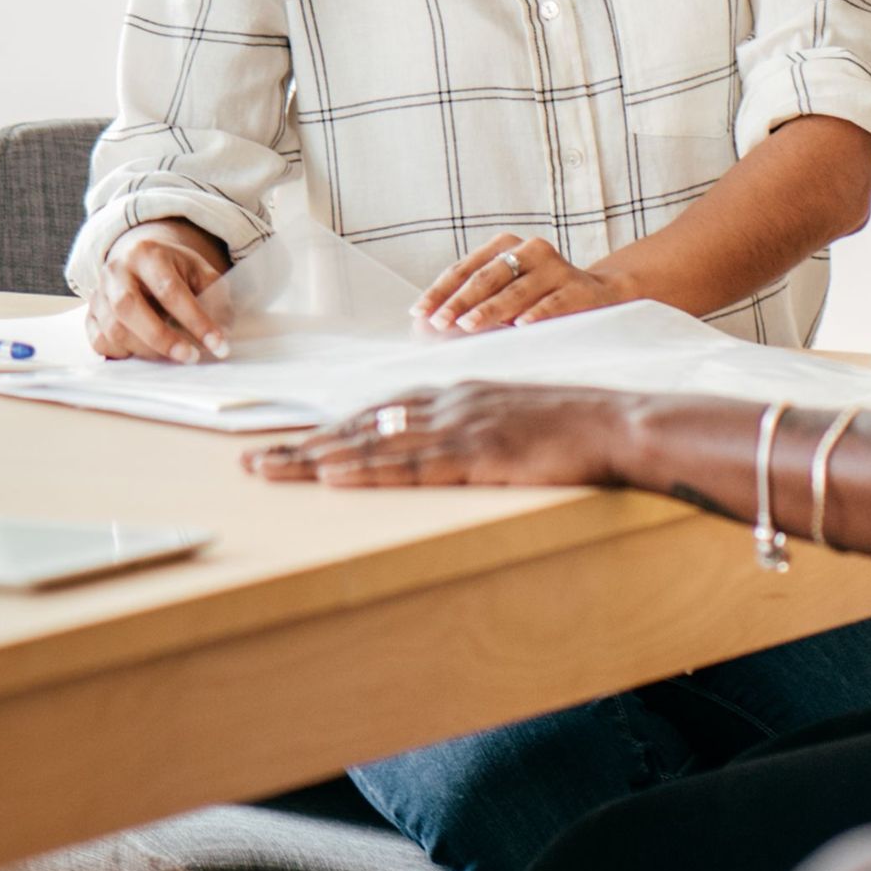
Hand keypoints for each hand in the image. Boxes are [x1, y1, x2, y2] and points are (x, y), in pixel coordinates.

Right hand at [89, 219, 230, 362]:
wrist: (140, 260)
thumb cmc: (175, 270)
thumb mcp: (199, 272)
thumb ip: (215, 298)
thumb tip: (222, 334)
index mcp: (147, 253)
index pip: (170, 289)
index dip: (196, 320)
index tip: (218, 344)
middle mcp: (116, 271)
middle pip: (129, 307)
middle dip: (163, 339)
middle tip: (191, 358)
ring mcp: (98, 293)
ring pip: (114, 329)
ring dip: (147, 350)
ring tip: (174, 357)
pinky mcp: (89, 314)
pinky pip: (99, 341)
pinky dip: (123, 353)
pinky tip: (145, 353)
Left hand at [244, 381, 633, 485]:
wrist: (618, 424)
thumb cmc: (572, 429)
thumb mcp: (513, 419)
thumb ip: (473, 429)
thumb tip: (439, 450)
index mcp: (456, 395)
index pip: (377, 414)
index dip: (331, 431)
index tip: (290, 446)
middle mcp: (447, 403)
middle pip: (360, 425)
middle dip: (304, 445)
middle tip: (252, 462)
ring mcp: (460, 426)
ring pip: (372, 443)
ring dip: (316, 458)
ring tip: (269, 471)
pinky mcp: (477, 453)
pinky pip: (409, 464)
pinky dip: (366, 469)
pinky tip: (332, 475)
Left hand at [414, 232, 630, 332]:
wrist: (599, 295)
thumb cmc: (538, 297)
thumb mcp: (506, 293)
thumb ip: (473, 302)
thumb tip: (429, 324)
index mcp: (505, 246)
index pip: (465, 269)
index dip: (440, 291)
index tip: (419, 312)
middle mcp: (530, 250)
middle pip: (487, 277)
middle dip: (460, 301)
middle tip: (440, 322)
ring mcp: (556, 267)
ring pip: (517, 290)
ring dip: (491, 309)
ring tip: (468, 325)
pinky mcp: (578, 288)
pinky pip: (553, 302)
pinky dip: (537, 314)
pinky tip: (521, 326)